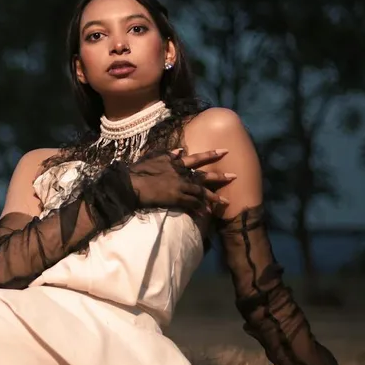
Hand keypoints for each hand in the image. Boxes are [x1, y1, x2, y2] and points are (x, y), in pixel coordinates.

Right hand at [119, 149, 234, 213]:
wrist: (130, 183)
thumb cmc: (137, 171)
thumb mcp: (152, 158)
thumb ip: (167, 154)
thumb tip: (180, 150)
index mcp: (174, 162)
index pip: (196, 157)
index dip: (210, 154)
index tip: (224, 151)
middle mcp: (180, 173)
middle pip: (203, 175)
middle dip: (219, 176)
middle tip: (234, 176)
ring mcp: (179, 186)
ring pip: (200, 192)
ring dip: (213, 197)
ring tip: (225, 201)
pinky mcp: (175, 198)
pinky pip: (192, 204)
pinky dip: (199, 209)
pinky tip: (206, 214)